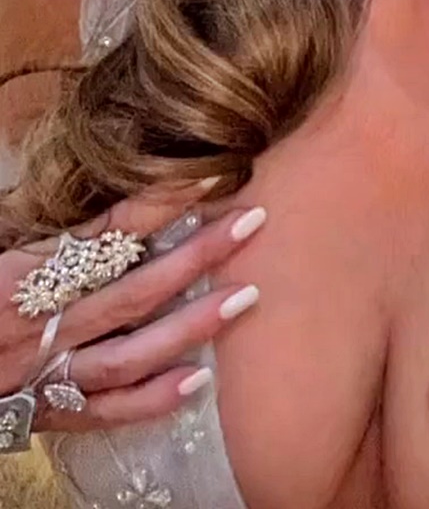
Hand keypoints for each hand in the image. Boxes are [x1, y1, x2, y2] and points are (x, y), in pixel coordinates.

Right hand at [0, 181, 263, 432]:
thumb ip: (34, 224)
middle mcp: (39, 325)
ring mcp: (43, 372)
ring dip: (191, 326)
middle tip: (252, 222)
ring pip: (129, 351)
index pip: (105, 233)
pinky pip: (103, 409)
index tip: (211, 172)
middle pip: (132, 288)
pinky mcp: (41, 409)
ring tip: (247, 296)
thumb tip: (95, 189)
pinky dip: (151, 400)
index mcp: (19, 275)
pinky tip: (198, 382)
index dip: (160, 203)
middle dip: (197, 255)